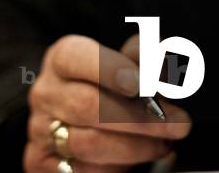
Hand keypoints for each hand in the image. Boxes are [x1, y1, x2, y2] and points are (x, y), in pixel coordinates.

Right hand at [25, 34, 191, 171]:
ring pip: (89, 143)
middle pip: (88, 105)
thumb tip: (165, 58)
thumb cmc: (110, 89)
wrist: (81, 123)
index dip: (110, 69)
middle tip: (178, 123)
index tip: (144, 83)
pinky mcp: (42, 164)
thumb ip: (143, 58)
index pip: (77, 58)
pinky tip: (138, 159)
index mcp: (61, 59)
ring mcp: (41, 131)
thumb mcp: (125, 65)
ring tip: (164, 143)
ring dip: (136, 146)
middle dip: (139, 117)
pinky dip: (118, 168)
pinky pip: (84, 172)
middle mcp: (45, 93)